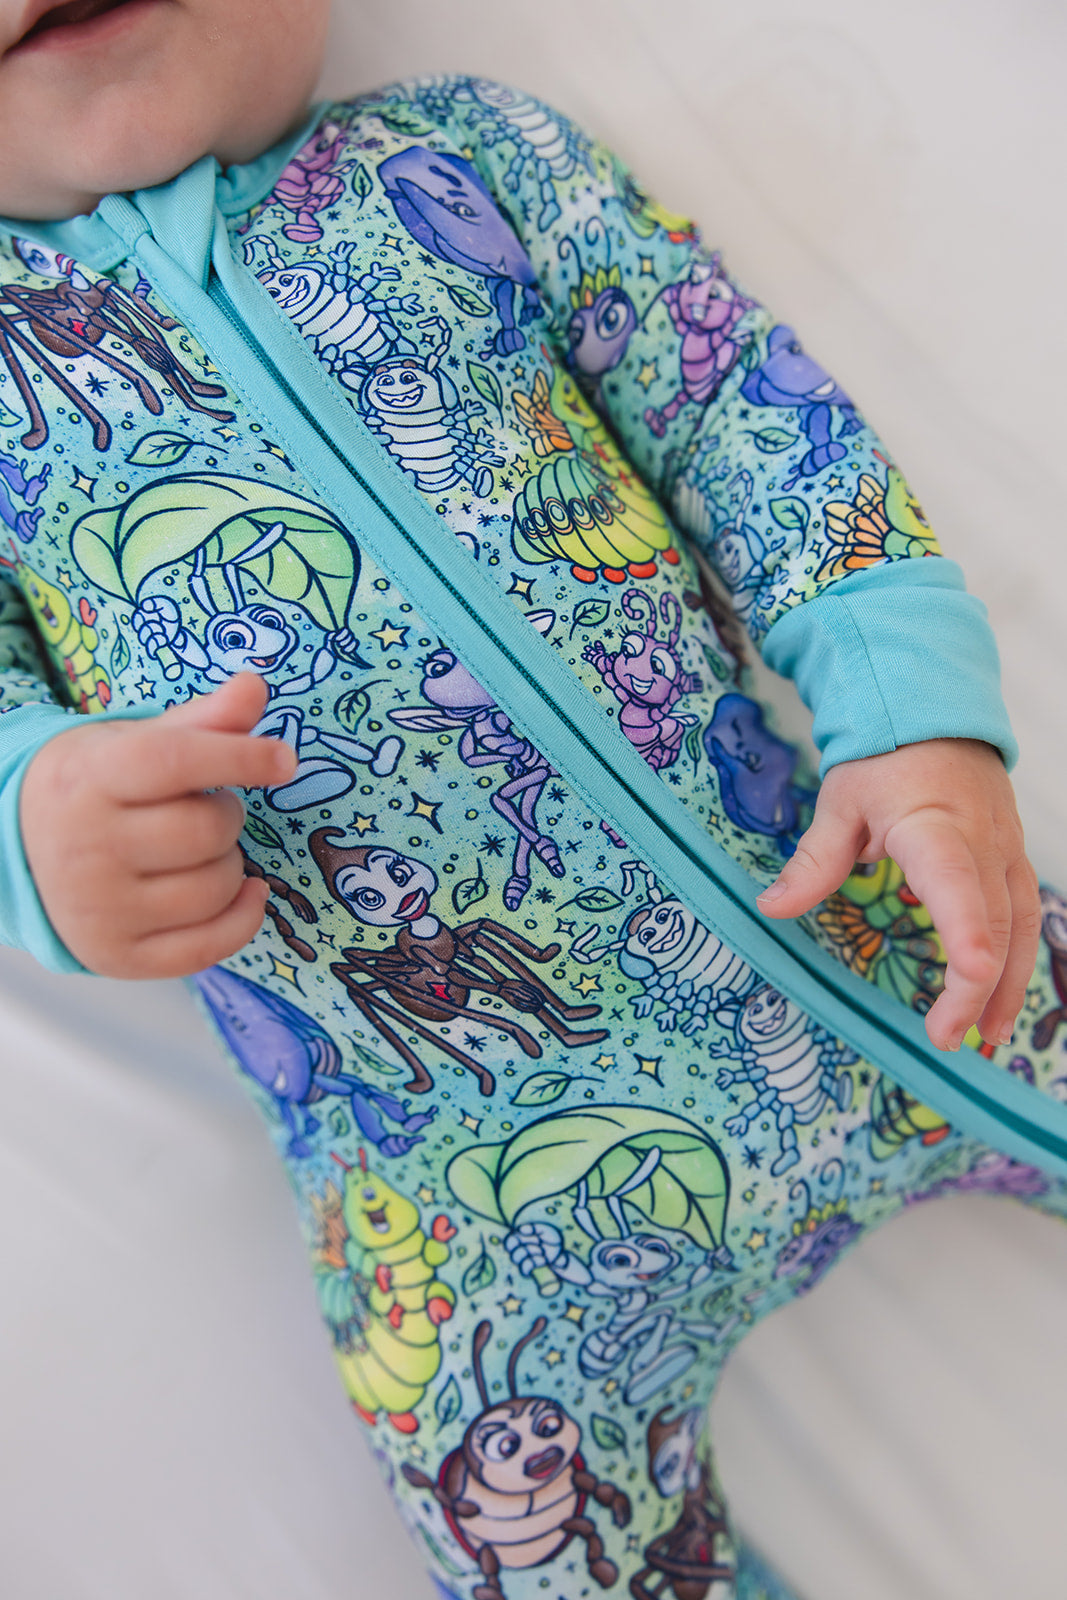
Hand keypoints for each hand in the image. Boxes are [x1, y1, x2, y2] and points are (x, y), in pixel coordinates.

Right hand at [19, 673, 296, 978]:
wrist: (22, 849)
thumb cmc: (97, 786)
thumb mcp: (138, 741)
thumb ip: (203, 719)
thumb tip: (255, 688)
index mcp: (90, 778)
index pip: (173, 762)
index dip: (237, 757)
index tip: (283, 759)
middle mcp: (87, 847)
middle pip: (204, 832)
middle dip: (228, 815)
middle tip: (209, 808)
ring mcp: (99, 908)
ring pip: (213, 889)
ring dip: (232, 865)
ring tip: (202, 850)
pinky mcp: (116, 956)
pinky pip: (206, 946)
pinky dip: (242, 918)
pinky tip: (245, 892)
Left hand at [755, 739, 1040, 1052]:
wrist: (935, 714)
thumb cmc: (883, 758)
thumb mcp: (839, 803)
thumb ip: (814, 861)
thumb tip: (770, 907)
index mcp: (932, 825)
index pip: (954, 881)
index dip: (966, 930)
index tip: (969, 976)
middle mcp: (981, 841)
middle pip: (992, 920)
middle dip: (976, 987)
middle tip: (946, 1039)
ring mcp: (1006, 850)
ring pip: (1021, 923)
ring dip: (1009, 985)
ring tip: (989, 1038)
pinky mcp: (1013, 859)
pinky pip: (1026, 914)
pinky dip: (1018, 961)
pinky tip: (1000, 1001)